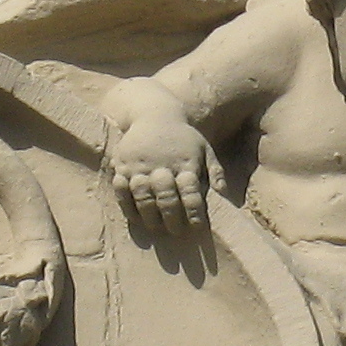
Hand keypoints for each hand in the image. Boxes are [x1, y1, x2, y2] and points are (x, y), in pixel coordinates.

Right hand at [109, 117, 225, 233]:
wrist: (154, 113)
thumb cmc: (183, 138)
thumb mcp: (204, 148)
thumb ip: (215, 172)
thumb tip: (224, 195)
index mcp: (185, 162)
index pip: (191, 192)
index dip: (194, 212)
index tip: (197, 227)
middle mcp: (162, 165)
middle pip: (166, 196)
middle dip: (171, 217)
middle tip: (176, 232)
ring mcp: (140, 165)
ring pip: (142, 194)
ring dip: (149, 215)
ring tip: (155, 228)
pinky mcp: (122, 164)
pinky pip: (121, 188)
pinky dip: (126, 205)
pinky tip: (134, 218)